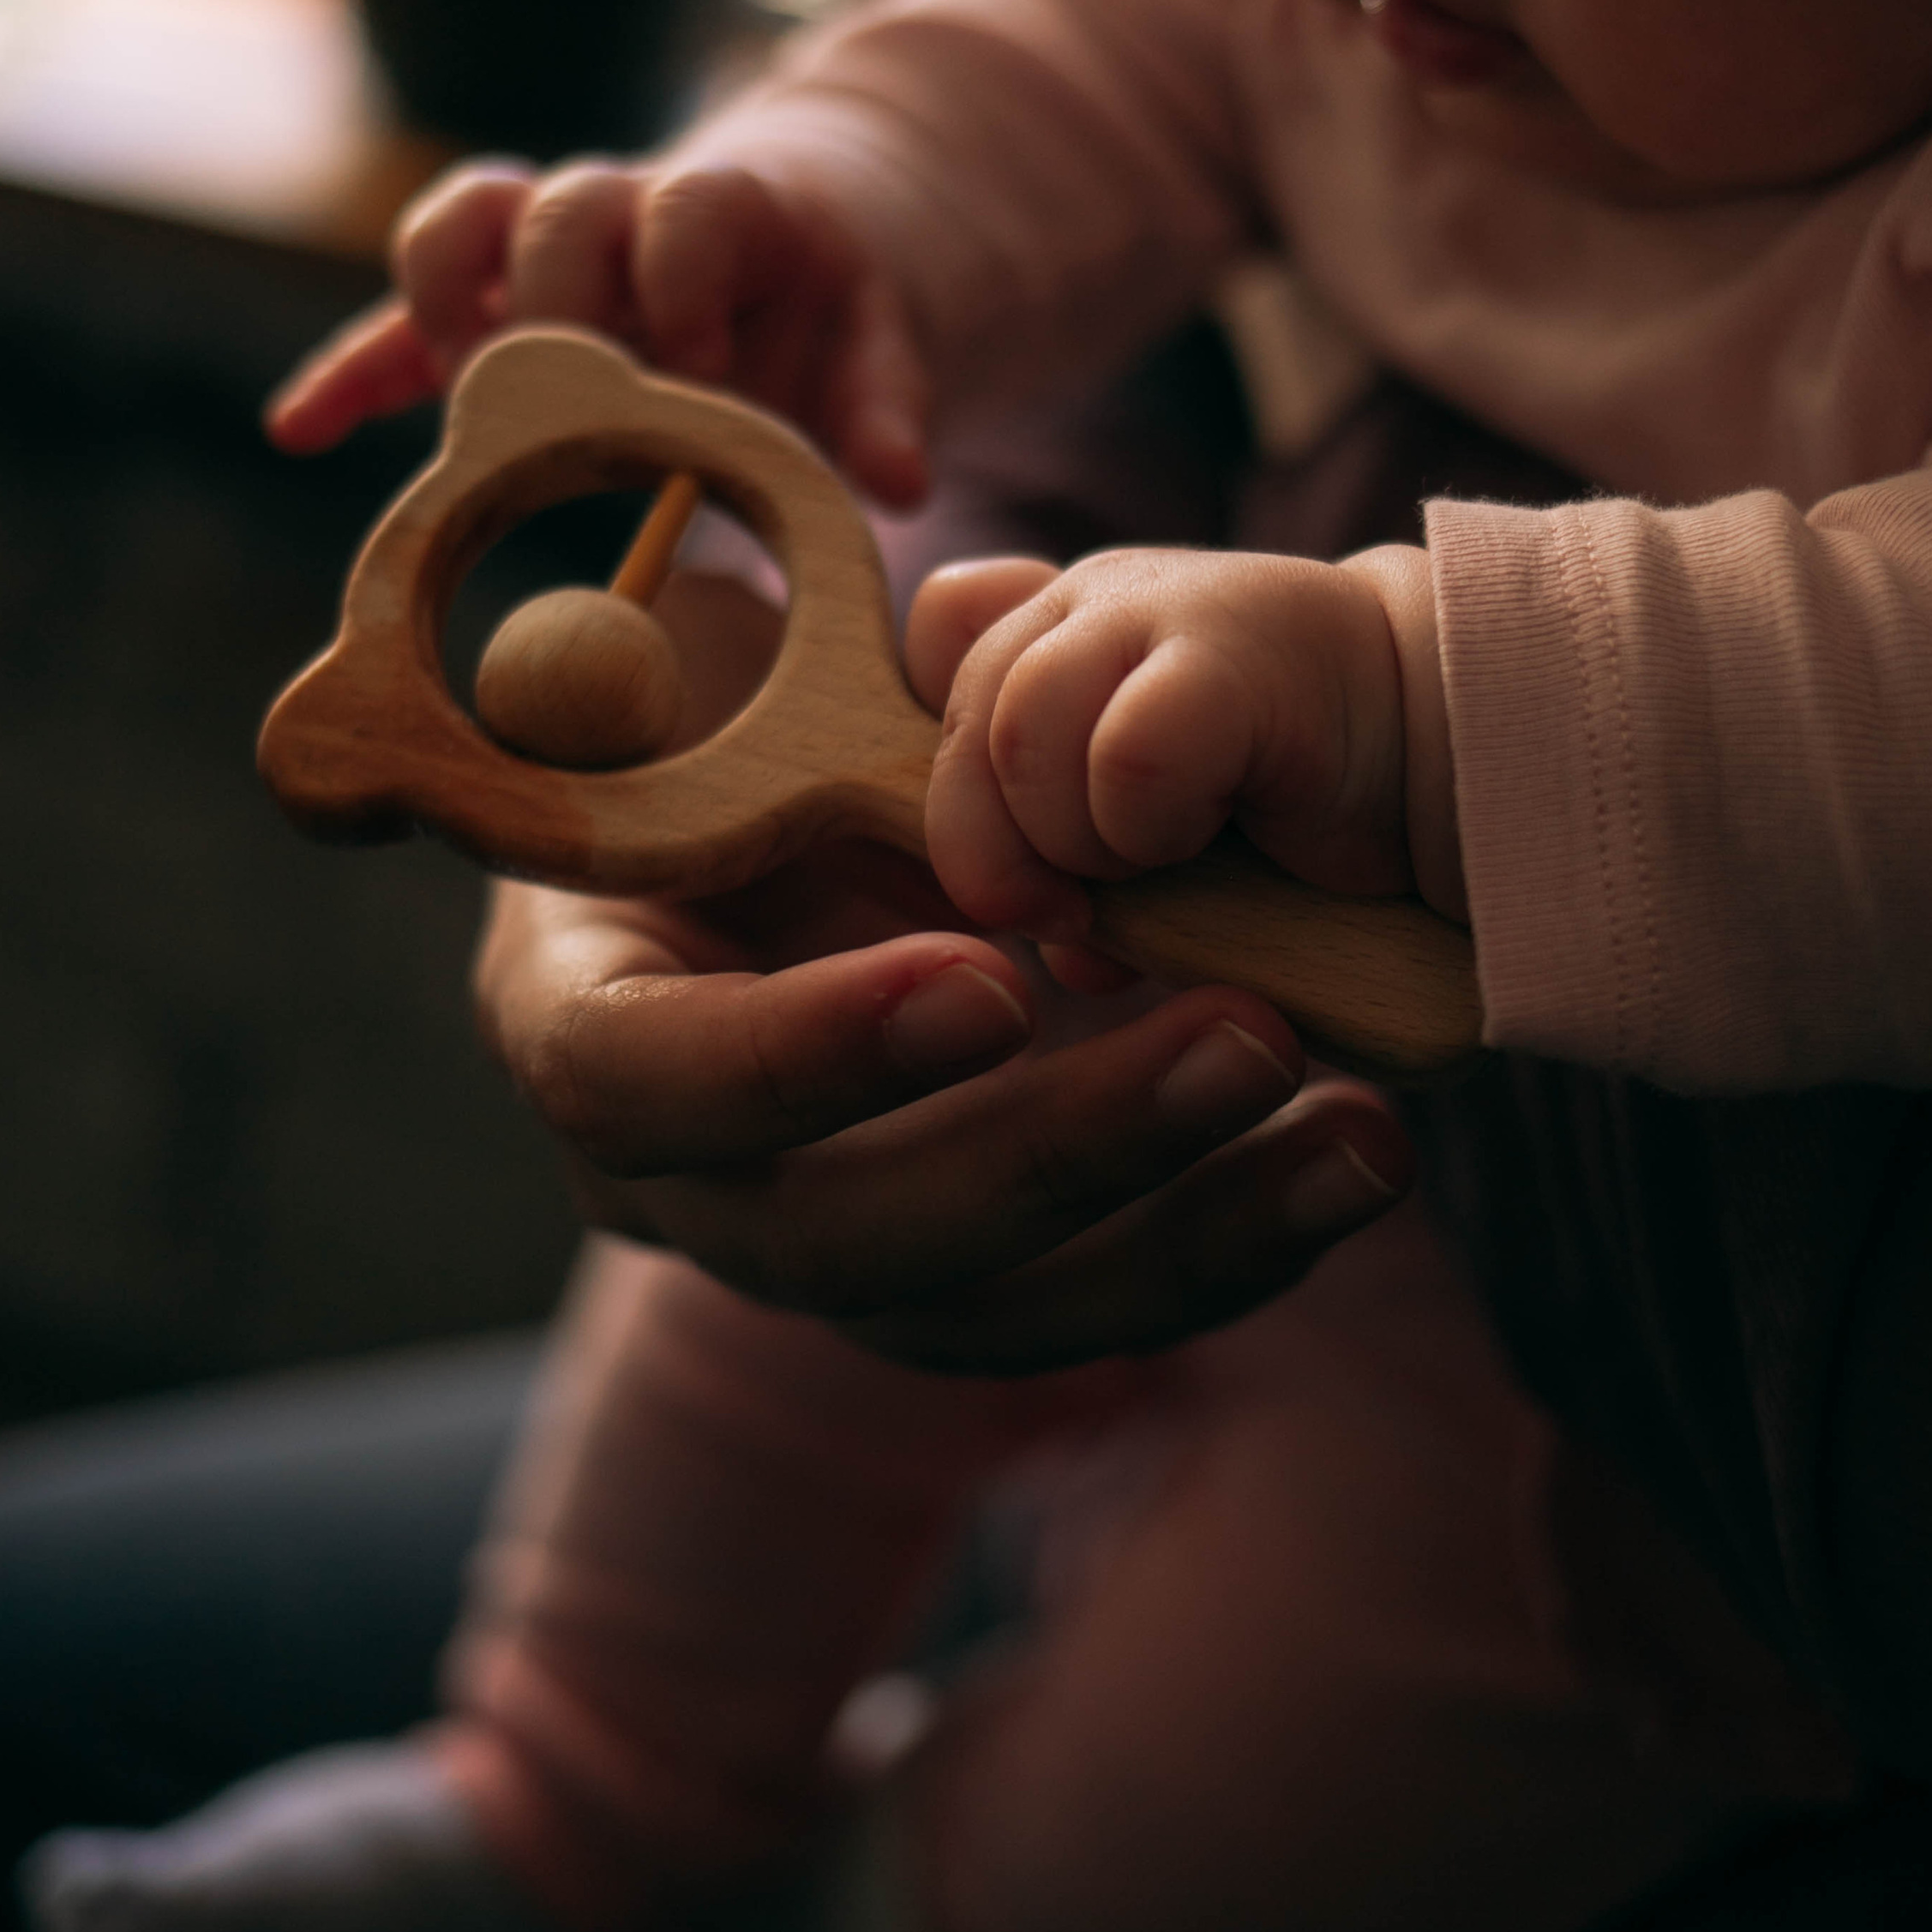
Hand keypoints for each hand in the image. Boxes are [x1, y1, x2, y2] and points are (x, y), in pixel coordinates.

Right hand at [265, 155, 931, 506]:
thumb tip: (906, 485)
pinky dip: (352, 370)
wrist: (776, 261)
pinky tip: (300, 429)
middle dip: (560, 293)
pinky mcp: (483, 307)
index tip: (695, 359)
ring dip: (446, 296)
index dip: (678, 271)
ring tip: (455, 389)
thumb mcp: (874, 345)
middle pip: (560, 208)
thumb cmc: (825, 309)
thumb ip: (887, 402)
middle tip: (578, 389)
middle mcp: (618, 208)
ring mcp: (539, 251)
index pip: (683, 207)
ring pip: (464, 223)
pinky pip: (398, 323)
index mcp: (721, 207)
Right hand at [471, 571, 1411, 1375]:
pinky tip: (1350, 1165)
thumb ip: (825, 662)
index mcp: (579, 1016)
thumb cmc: (729, 745)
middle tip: (1242, 1038)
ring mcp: (817, 1256)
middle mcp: (683, 1180)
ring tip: (1352, 1134)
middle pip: (839, 1237)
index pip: (640, 1081)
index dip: (799, 1054)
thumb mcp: (751, 683)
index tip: (986, 981)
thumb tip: (969, 618)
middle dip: (1050, 1149)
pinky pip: (1079, 1311)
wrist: (761, 854)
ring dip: (1182, 1230)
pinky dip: (1226, 1245)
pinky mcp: (948, 1293)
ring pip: (982, 1313)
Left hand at [911, 547, 1418, 945]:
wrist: (1463, 769)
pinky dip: (1148, 825)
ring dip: (1076, 836)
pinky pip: (1123, 753)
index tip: (1023, 849)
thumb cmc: (1298, 821)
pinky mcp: (1229, 654)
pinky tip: (1209, 832)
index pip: (933, 644)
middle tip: (1078, 906)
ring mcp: (1153, 610)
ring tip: (1156, 859)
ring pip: (1021, 730)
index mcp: (1057, 637)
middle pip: (964, 721)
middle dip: (998, 847)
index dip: (957, 765)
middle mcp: (1090, 605)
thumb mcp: (1151, 849)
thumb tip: (1043, 938)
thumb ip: (1071, 864)